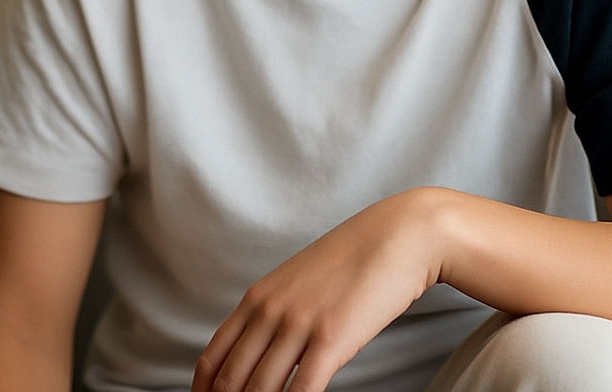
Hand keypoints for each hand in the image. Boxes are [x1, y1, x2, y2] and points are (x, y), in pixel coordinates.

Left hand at [191, 188, 443, 391]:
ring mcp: (298, 324)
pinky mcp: (330, 339)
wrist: (399, 235)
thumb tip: (267, 353)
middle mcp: (271, 310)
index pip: (212, 360)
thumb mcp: (301, 281)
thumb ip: (278, 314)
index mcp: (259, 297)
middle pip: (231, 382)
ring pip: (260, 390)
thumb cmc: (356, 258)